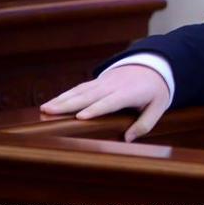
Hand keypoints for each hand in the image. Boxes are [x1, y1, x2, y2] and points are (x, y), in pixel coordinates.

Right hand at [40, 65, 169, 142]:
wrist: (154, 65)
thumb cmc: (156, 90)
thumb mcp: (159, 106)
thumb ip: (145, 123)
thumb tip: (128, 139)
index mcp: (129, 92)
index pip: (110, 102)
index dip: (95, 109)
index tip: (80, 116)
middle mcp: (113, 85)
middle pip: (88, 95)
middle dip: (68, 104)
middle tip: (49, 112)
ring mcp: (104, 82)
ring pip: (80, 90)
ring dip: (61, 99)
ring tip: (44, 109)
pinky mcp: (98, 81)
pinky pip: (80, 88)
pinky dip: (65, 94)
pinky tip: (52, 102)